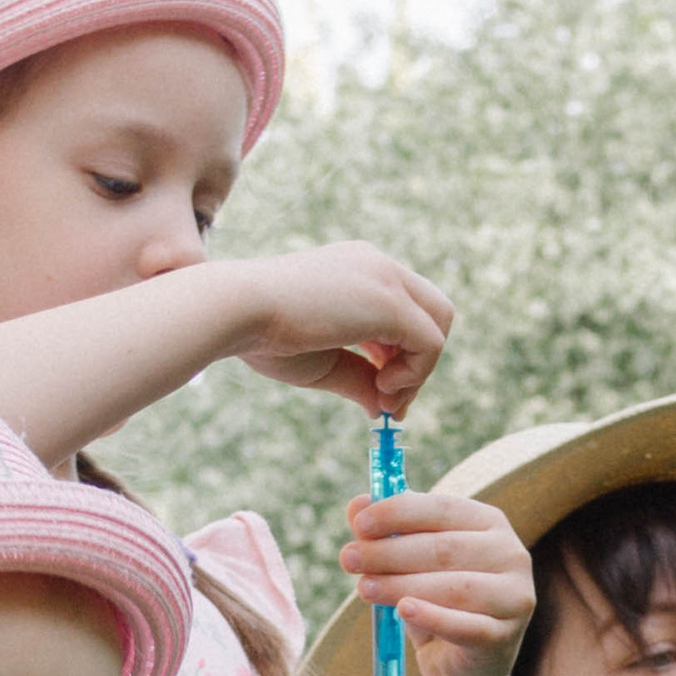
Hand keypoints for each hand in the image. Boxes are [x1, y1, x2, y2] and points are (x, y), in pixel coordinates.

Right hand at [226, 243, 455, 420]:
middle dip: (420, 360)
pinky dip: (416, 375)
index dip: (400, 353)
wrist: (236, 310)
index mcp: (358, 270)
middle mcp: (378, 265)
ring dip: (419, 372)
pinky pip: (432, 343)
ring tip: (383, 397)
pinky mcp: (391, 301)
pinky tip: (382, 389)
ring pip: (439, 324)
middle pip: (435, 311)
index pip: (405, 309)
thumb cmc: (263, 334)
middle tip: (388, 397)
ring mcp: (387, 278)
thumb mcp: (323, 361)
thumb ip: (359, 379)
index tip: (378, 387)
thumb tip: (383, 410)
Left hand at [339, 489, 533, 675]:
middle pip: (445, 548)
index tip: (359, 524)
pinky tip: (403, 611)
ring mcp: (514, 596)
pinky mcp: (504, 637)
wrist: (462, 667)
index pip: (443, 509)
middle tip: (348, 558)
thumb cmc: (436, 603)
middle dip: (390, 552)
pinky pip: (465, 626)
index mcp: (489, 523)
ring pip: (453, 587)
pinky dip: (432, 617)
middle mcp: (511, 554)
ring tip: (363, 588)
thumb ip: (388, 533)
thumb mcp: (411, 565)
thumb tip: (356, 503)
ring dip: (402, 585)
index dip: (399, 513)